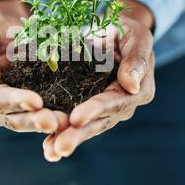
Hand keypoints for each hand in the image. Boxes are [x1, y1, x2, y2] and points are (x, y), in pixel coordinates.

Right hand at [0, 0, 68, 134]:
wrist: (16, 34)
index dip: (15, 101)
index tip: (35, 101)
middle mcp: (0, 107)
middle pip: (16, 118)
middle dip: (35, 121)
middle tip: (53, 122)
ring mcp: (21, 109)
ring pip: (34, 121)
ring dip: (50, 123)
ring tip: (67, 123)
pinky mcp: (40, 105)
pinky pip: (50, 113)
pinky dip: (61, 117)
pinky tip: (74, 118)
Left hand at [43, 0, 155, 160]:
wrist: (115, 34)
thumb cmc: (128, 32)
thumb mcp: (137, 37)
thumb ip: (137, 59)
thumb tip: (131, 85)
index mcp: (136, 90)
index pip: (115, 102)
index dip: (96, 110)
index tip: (76, 119)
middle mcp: (121, 105)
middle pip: (99, 122)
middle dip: (79, 134)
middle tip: (59, 147)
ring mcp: (104, 108)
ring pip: (87, 126)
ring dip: (68, 138)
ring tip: (50, 152)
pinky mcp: (89, 105)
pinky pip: (76, 121)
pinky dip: (62, 132)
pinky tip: (47, 146)